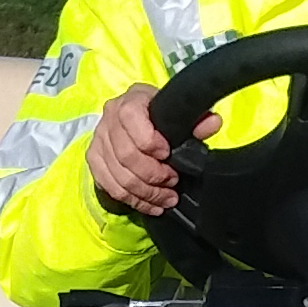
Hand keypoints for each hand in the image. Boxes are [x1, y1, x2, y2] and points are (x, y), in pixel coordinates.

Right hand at [87, 81, 215, 216]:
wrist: (134, 118)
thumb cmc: (158, 116)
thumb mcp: (176, 114)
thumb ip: (195, 121)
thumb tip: (213, 123)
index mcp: (130, 101)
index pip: (132, 120)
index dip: (151, 143)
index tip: (168, 155)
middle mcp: (109, 118)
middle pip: (127, 155)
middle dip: (153, 175)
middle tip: (173, 182)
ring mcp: (98, 140)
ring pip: (120, 176)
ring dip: (146, 193)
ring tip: (167, 199)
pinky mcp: (94, 159)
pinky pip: (110, 187)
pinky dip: (133, 200)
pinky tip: (151, 205)